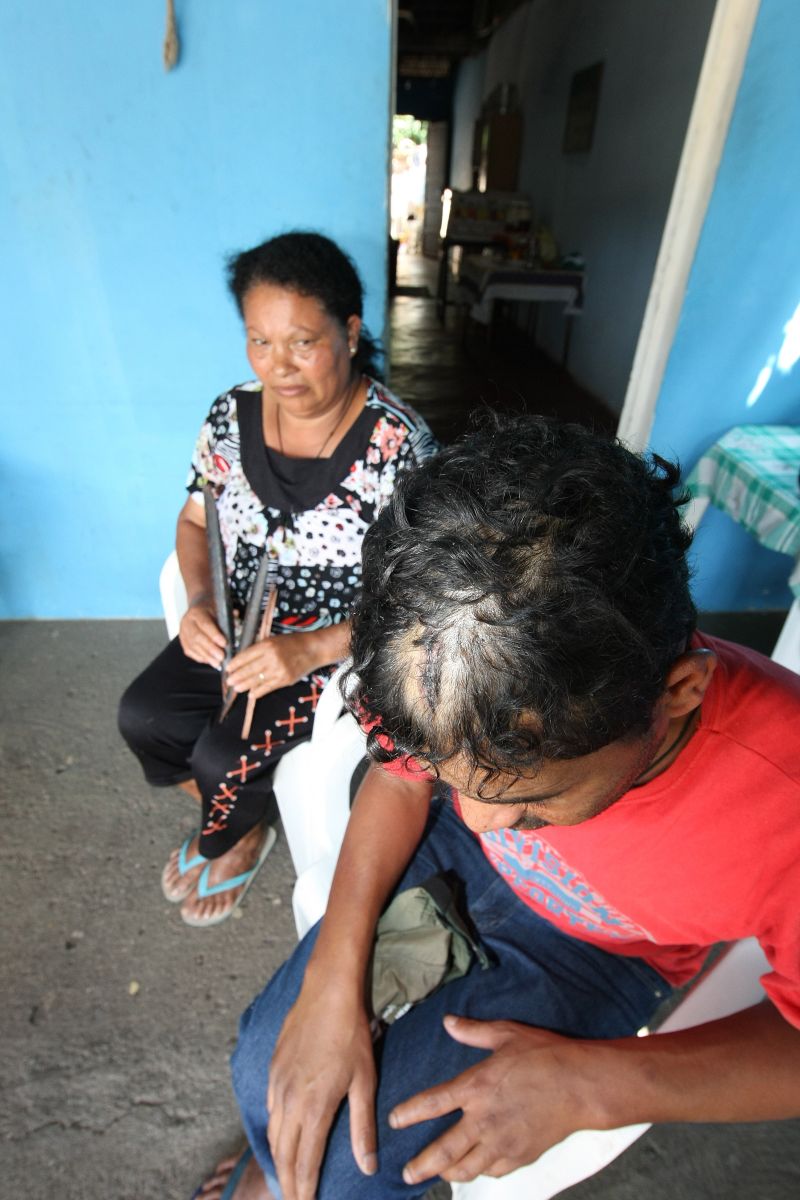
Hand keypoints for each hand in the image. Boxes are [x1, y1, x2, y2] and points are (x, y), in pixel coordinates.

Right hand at [179, 601, 226, 667]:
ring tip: (217, 662)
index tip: (224, 643)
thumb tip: (236, 616)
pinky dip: (201, 657)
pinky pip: (190, 652)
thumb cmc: (209, 610)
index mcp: (197, 612)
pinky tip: (210, 661)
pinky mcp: (183, 642)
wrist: (197, 609)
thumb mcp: (218, 608)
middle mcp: (187, 622)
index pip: (205, 624)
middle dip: (210, 648)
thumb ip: (227, 614)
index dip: (214, 635)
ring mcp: (183, 633)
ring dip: (207, 656)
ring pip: (193, 646)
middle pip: (197, 637)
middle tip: (221, 656)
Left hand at [225, 634, 312, 698]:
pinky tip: (251, 694)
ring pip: (256, 680)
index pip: (245, 656)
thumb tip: (242, 660)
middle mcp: (271, 658)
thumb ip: (259, 649)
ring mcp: (278, 670)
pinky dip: (258, 692)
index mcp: (267, 645)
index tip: (228, 668)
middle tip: (228, 681)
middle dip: (236, 676)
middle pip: (248, 669)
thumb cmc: (292, 643)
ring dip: (244, 685)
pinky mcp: (285, 680)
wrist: (313, 649)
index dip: (235, 663)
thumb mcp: (273, 640)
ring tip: (236, 688)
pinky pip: (267, 688)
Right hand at [267, 983, 377, 1199]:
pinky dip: (273, 1135)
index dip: (304, 1192)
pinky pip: (269, 1112)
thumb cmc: (351, 1035)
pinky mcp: (272, 1071)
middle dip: (287, 1185)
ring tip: (287, 1180)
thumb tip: (368, 1166)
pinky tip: (280, 1139)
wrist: (326, 992)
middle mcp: (289, 1101)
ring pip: (272, 1136)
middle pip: (283, 1156)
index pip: (305, 1164)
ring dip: (278, 1162)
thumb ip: (363, 1127)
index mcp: (313, 1108)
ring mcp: (277, 1085)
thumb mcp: (365, 1081)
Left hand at [390, 1015, 600, 1184]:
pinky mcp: (521, 1155)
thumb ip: (473, 1031)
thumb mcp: (506, 1034)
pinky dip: (480, 1172)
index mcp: (476, 1086)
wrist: (580, 1084)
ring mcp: (502, 1141)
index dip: (409, 1114)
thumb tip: (448, 1022)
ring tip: (437, 1176)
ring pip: (467, 1168)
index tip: (394, 1122)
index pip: (432, 1104)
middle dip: (421, 1164)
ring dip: (448, 1173)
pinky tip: (476, 1169)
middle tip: (406, 1174)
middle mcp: (484, 1119)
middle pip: (443, 1150)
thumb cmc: (545, 1054)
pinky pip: (493, 1171)